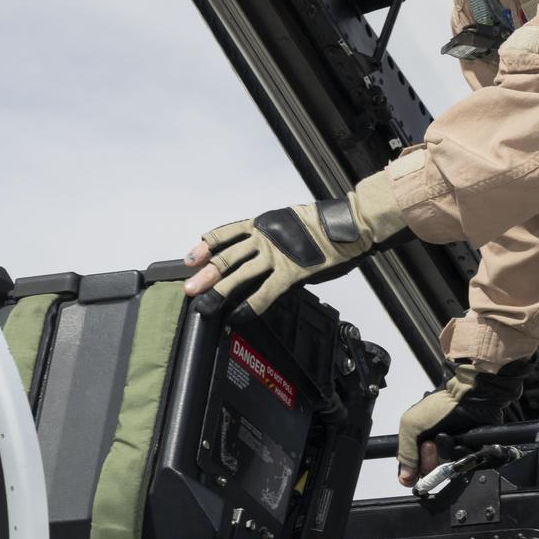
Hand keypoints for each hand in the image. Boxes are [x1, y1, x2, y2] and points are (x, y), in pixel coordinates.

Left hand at [184, 173, 405, 318]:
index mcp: (261, 223)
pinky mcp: (291, 272)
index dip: (205, 247)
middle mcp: (263, 238)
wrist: (347, 225)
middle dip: (206, 274)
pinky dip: (250, 306)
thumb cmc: (321, 224)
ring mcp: (276, 255)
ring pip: (240, 274)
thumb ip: (270, 235)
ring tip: (205, 307)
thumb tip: (255, 251)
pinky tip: (238, 317)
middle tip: (190, 289)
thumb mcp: (287, 222)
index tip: (190, 259)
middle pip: (227, 257)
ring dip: (220, 292)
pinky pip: (265, 292)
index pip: (225, 234)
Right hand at [395, 359, 530, 486]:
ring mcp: (449, 450)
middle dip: (427, 459)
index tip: (412, 475)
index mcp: (416, 440)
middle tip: (430, 443)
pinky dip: (459, 454)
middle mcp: (432, 447)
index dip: (410, 474)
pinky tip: (458, 442)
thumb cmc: (439, 406)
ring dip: (443, 453)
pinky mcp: (464, 452)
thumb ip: (405, 451)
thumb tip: (404, 477)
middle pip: (426, 470)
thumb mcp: (411, 424)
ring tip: (446, 437)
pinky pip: (461, 463)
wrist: (468, 398)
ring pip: (443, 468)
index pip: (409, 468)